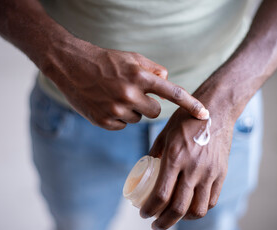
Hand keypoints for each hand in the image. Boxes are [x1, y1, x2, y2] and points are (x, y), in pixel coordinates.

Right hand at [41, 37, 207, 129]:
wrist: (70, 66)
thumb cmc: (104, 60)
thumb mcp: (131, 57)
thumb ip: (153, 69)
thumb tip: (167, 80)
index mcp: (139, 76)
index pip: (172, 93)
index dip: (191, 104)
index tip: (205, 114)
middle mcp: (129, 94)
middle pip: (155, 112)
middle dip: (149, 105)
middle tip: (134, 94)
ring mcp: (115, 109)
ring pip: (137, 118)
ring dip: (132, 110)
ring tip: (115, 96)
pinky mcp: (103, 121)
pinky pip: (122, 125)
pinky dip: (118, 117)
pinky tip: (106, 104)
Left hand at [139, 93, 234, 229]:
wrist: (215, 111)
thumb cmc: (186, 120)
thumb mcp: (165, 133)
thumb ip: (155, 153)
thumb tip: (147, 168)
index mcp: (175, 157)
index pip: (161, 195)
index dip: (150, 209)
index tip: (144, 213)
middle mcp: (193, 168)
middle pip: (178, 208)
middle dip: (164, 222)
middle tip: (156, 224)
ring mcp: (209, 172)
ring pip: (198, 209)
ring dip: (183, 219)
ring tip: (174, 217)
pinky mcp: (221, 173)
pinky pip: (211, 200)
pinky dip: (199, 209)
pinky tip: (190, 207)